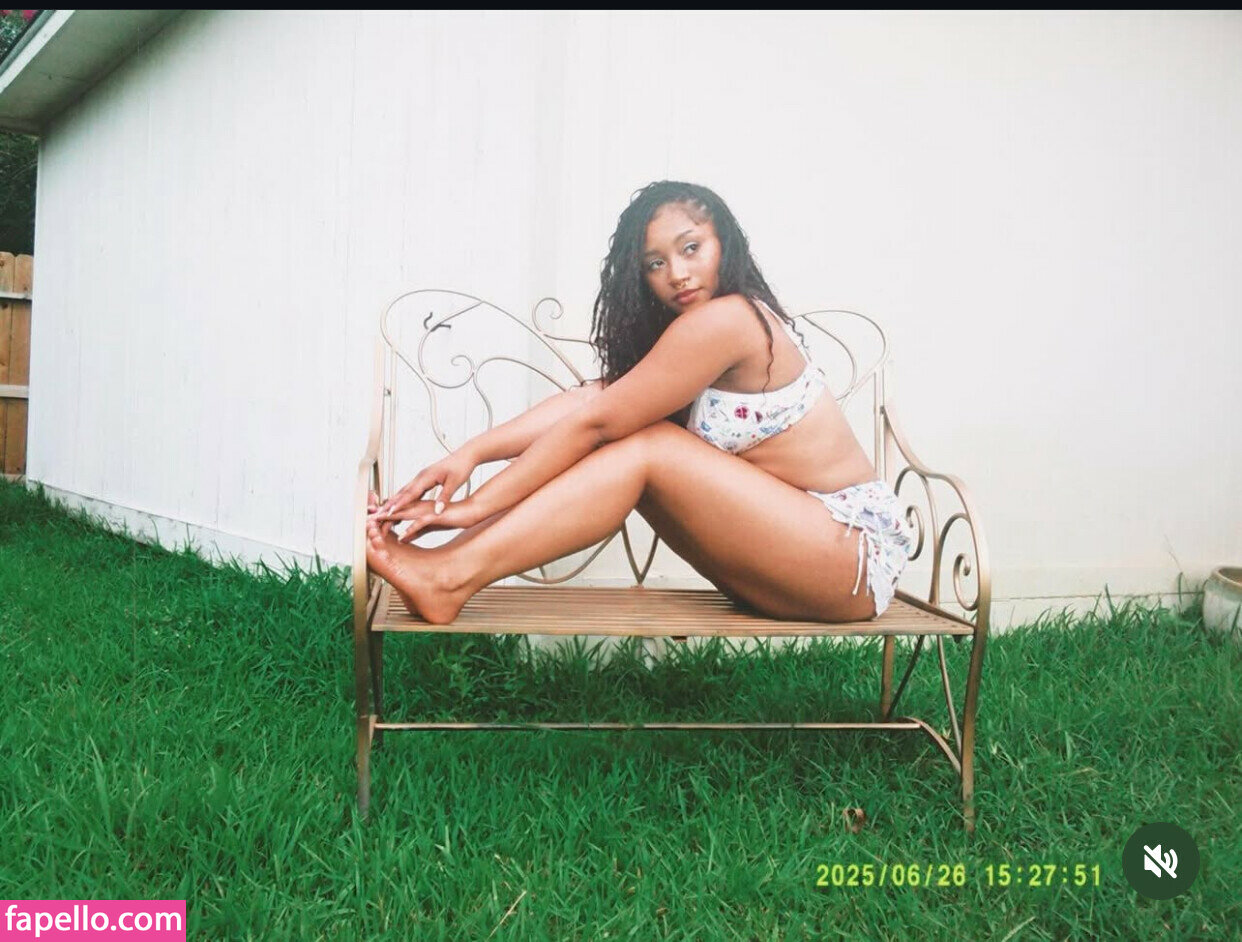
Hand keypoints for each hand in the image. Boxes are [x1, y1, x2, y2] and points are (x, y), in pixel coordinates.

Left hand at [372, 497, 488, 542]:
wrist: (471, 510)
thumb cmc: (453, 516)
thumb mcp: (431, 526)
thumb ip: (416, 531)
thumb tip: (402, 538)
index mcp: (418, 508)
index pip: (396, 511)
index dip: (382, 515)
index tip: (369, 521)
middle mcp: (420, 507)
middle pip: (396, 511)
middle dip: (380, 515)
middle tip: (365, 520)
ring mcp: (427, 511)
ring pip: (405, 515)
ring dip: (390, 519)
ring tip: (377, 524)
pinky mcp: (436, 516)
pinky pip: (420, 524)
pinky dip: (410, 529)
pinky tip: (403, 536)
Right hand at [373, 448, 478, 521]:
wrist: (466, 455)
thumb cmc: (461, 467)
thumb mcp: (455, 484)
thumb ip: (445, 497)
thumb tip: (437, 511)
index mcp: (427, 477)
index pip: (410, 493)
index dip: (399, 504)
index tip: (389, 513)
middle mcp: (421, 476)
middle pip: (403, 492)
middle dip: (391, 503)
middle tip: (379, 514)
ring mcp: (422, 477)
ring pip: (405, 490)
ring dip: (395, 500)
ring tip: (385, 510)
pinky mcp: (426, 478)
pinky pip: (412, 490)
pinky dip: (404, 497)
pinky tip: (401, 503)